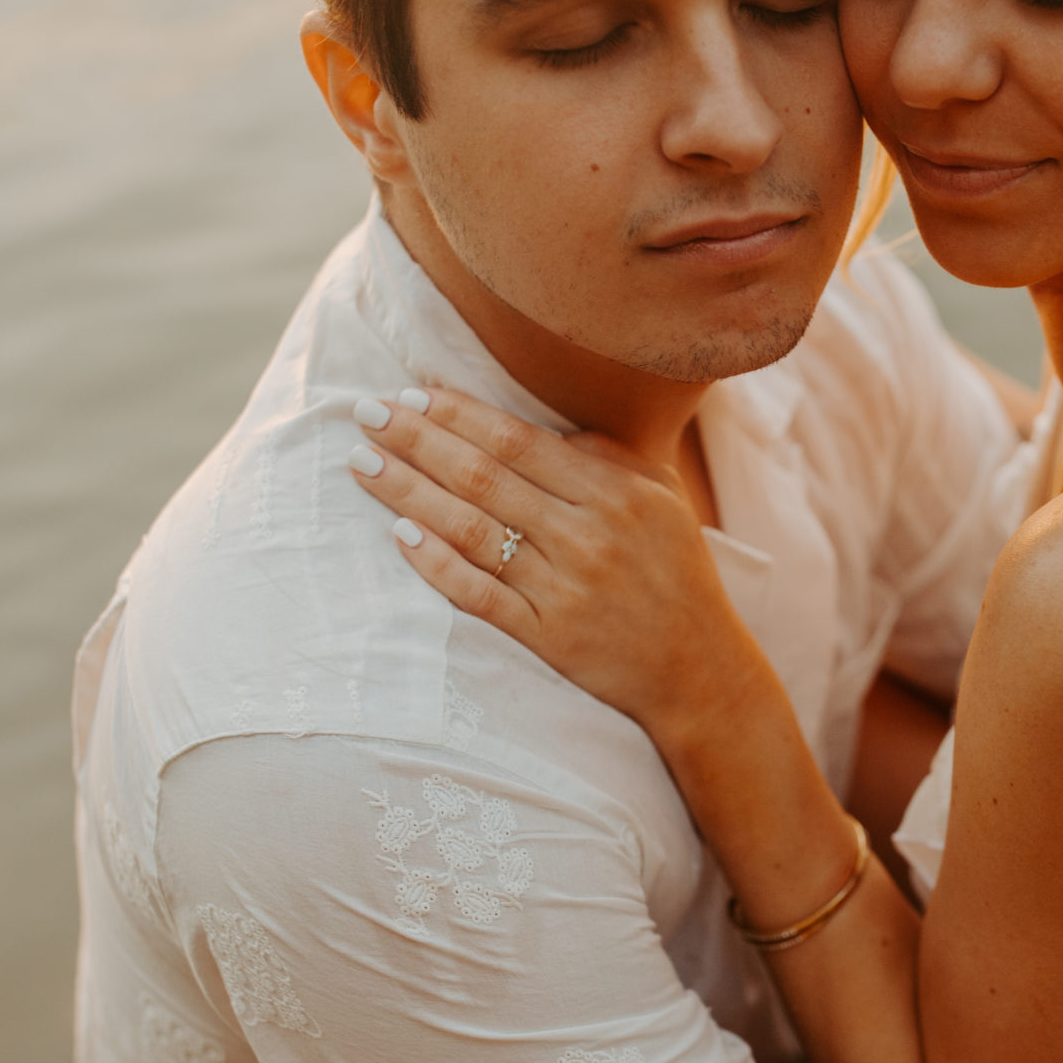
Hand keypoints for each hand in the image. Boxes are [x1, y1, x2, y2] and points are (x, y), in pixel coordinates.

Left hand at [348, 387, 768, 742]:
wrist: (700, 670)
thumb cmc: (677, 575)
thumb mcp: (662, 499)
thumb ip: (606, 456)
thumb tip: (539, 426)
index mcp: (615, 493)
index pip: (519, 441)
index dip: (460, 413)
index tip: (412, 392)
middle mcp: (587, 535)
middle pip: (484, 476)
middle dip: (417, 439)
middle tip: (365, 412)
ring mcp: (565, 588)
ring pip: (471, 530)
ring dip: (409, 493)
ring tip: (362, 463)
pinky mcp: (549, 637)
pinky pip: (480, 595)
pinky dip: (438, 566)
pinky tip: (400, 537)